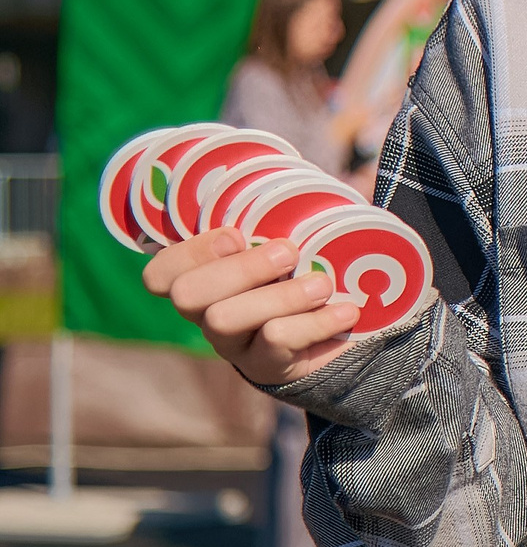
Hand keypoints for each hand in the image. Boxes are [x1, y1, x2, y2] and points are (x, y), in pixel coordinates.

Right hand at [141, 227, 360, 385]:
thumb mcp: (287, 243)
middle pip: (187, 295)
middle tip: (289, 253)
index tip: (237, 234)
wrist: (336, 331)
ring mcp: (233, 344)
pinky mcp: (267, 367)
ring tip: (322, 285)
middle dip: (239, 268)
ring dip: (279, 297)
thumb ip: (278, 218)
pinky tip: (346, 311)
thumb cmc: (305, 271)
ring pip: (224, 321)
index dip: (189, 252)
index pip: (160, 274)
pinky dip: (316, 323)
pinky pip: (276, 343)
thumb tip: (303, 179)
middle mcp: (207, 314)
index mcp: (205, 278)